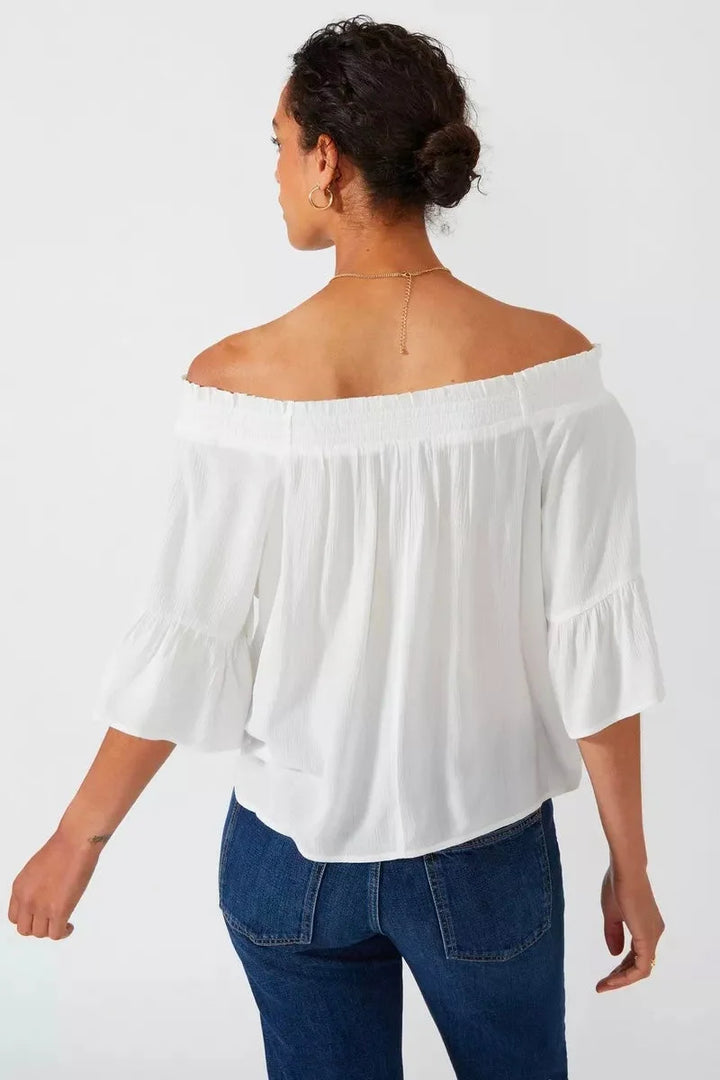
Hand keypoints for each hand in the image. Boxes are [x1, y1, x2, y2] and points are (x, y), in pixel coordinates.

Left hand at [8, 827, 104, 939]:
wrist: (75, 842)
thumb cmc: (62, 847)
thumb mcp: (35, 869)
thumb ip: (34, 887)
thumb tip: (43, 898)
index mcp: (19, 887)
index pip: (14, 917)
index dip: (27, 919)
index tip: (38, 917)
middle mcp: (26, 899)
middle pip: (25, 929)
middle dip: (38, 927)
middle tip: (50, 921)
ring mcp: (42, 907)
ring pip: (40, 934)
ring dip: (52, 929)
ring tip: (63, 922)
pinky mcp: (59, 910)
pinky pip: (56, 934)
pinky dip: (64, 932)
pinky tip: (69, 925)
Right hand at [596, 863, 664, 992]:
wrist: (625, 870)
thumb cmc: (617, 885)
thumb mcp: (612, 913)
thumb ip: (613, 933)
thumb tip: (614, 954)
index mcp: (646, 926)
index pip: (635, 954)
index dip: (620, 967)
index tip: (604, 976)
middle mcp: (654, 933)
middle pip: (638, 964)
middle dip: (619, 976)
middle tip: (602, 984)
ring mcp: (653, 936)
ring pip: (640, 969)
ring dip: (622, 980)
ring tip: (603, 985)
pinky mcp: (648, 938)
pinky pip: (641, 967)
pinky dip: (626, 977)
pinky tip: (611, 980)